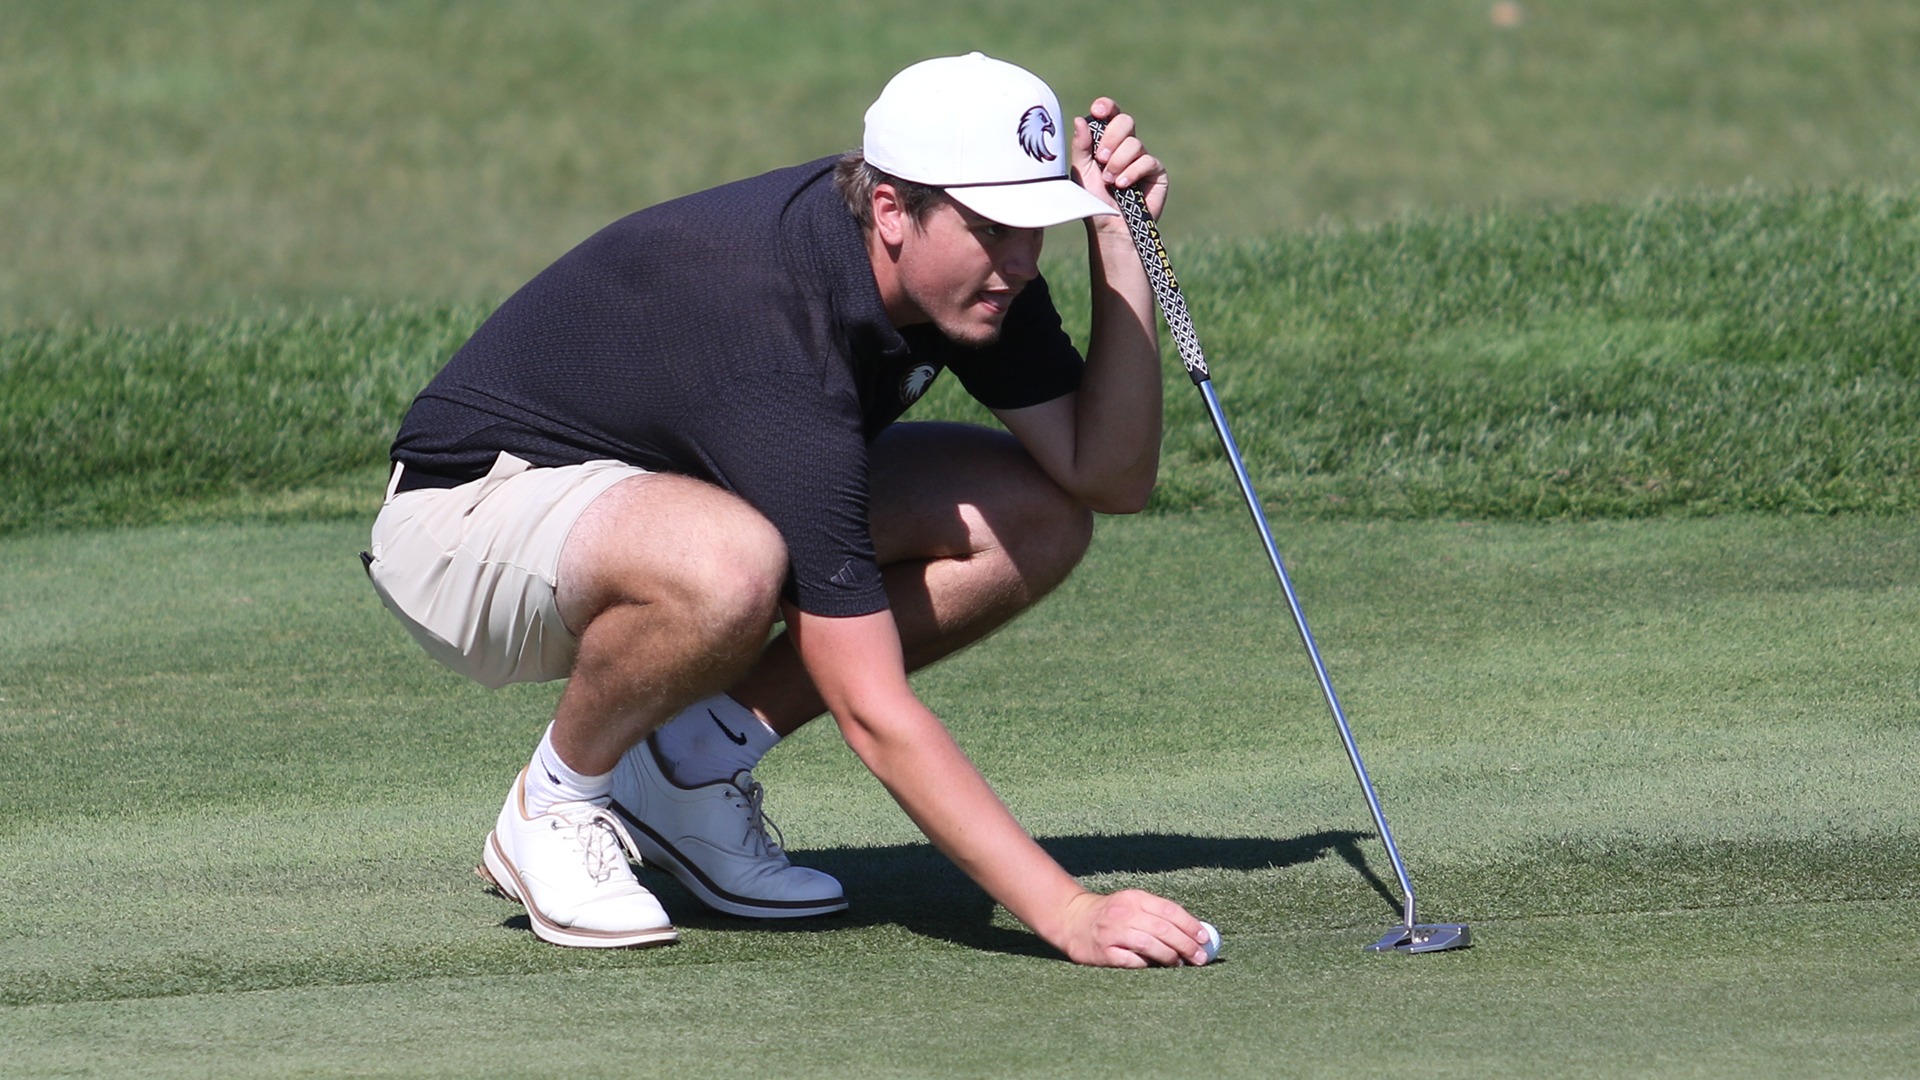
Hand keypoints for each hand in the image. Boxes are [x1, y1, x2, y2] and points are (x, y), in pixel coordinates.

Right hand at [1056, 888, 1213, 967]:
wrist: (1072, 920)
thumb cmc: (1111, 915)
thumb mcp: (1132, 905)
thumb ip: (1159, 915)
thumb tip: (1194, 933)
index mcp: (1135, 898)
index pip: (1169, 910)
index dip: (1190, 925)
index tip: (1205, 939)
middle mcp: (1124, 913)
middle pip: (1162, 929)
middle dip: (1186, 945)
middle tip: (1200, 958)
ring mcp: (1112, 933)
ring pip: (1149, 945)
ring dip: (1170, 957)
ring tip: (1180, 963)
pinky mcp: (1103, 952)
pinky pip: (1132, 961)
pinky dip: (1147, 965)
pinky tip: (1155, 967)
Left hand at [1072, 98, 1169, 220]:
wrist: (1110, 228)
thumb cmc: (1094, 201)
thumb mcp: (1082, 172)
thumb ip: (1081, 147)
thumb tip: (1081, 119)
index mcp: (1107, 142)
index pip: (1110, 115)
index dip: (1107, 107)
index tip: (1098, 111)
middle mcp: (1127, 146)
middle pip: (1125, 121)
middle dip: (1111, 138)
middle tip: (1101, 158)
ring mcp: (1143, 158)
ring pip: (1134, 143)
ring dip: (1118, 163)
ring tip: (1110, 182)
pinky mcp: (1156, 172)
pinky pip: (1147, 161)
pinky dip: (1131, 173)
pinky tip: (1123, 186)